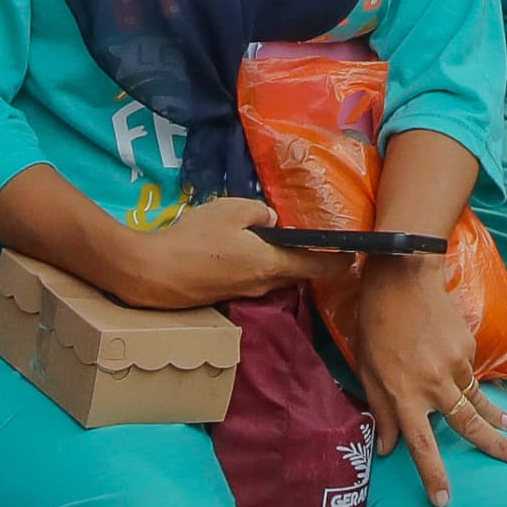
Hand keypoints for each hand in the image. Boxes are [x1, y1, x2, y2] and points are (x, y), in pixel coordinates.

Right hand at [90, 197, 343, 312]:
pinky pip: (252, 280)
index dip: (341, 260)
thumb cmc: (193, 239)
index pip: (320, 266)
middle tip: (322, 240)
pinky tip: (247, 251)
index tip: (357, 252)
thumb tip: (272, 221)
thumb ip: (257, 212)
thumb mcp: (229, 211)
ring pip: (274, 276)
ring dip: (283, 263)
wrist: (150, 274)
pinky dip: (259, 267)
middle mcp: (263, 285)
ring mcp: (243, 293)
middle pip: (298, 273)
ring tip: (284, 242)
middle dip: (312, 259)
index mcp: (271, 264)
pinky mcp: (224, 295)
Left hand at [355, 254, 506, 506]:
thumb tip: (388, 449)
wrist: (403, 277)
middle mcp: (434, 384)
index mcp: (404, 394)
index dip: (432, 474)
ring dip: (495, 417)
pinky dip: (467, 377)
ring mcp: (455, 364)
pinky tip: (458, 364)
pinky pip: (469, 371)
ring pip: (477, 398)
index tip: (444, 500)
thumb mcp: (368, 372)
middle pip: (470, 425)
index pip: (420, 444)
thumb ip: (381, 411)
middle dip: (498, 448)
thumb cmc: (376, 326)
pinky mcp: (468, 347)